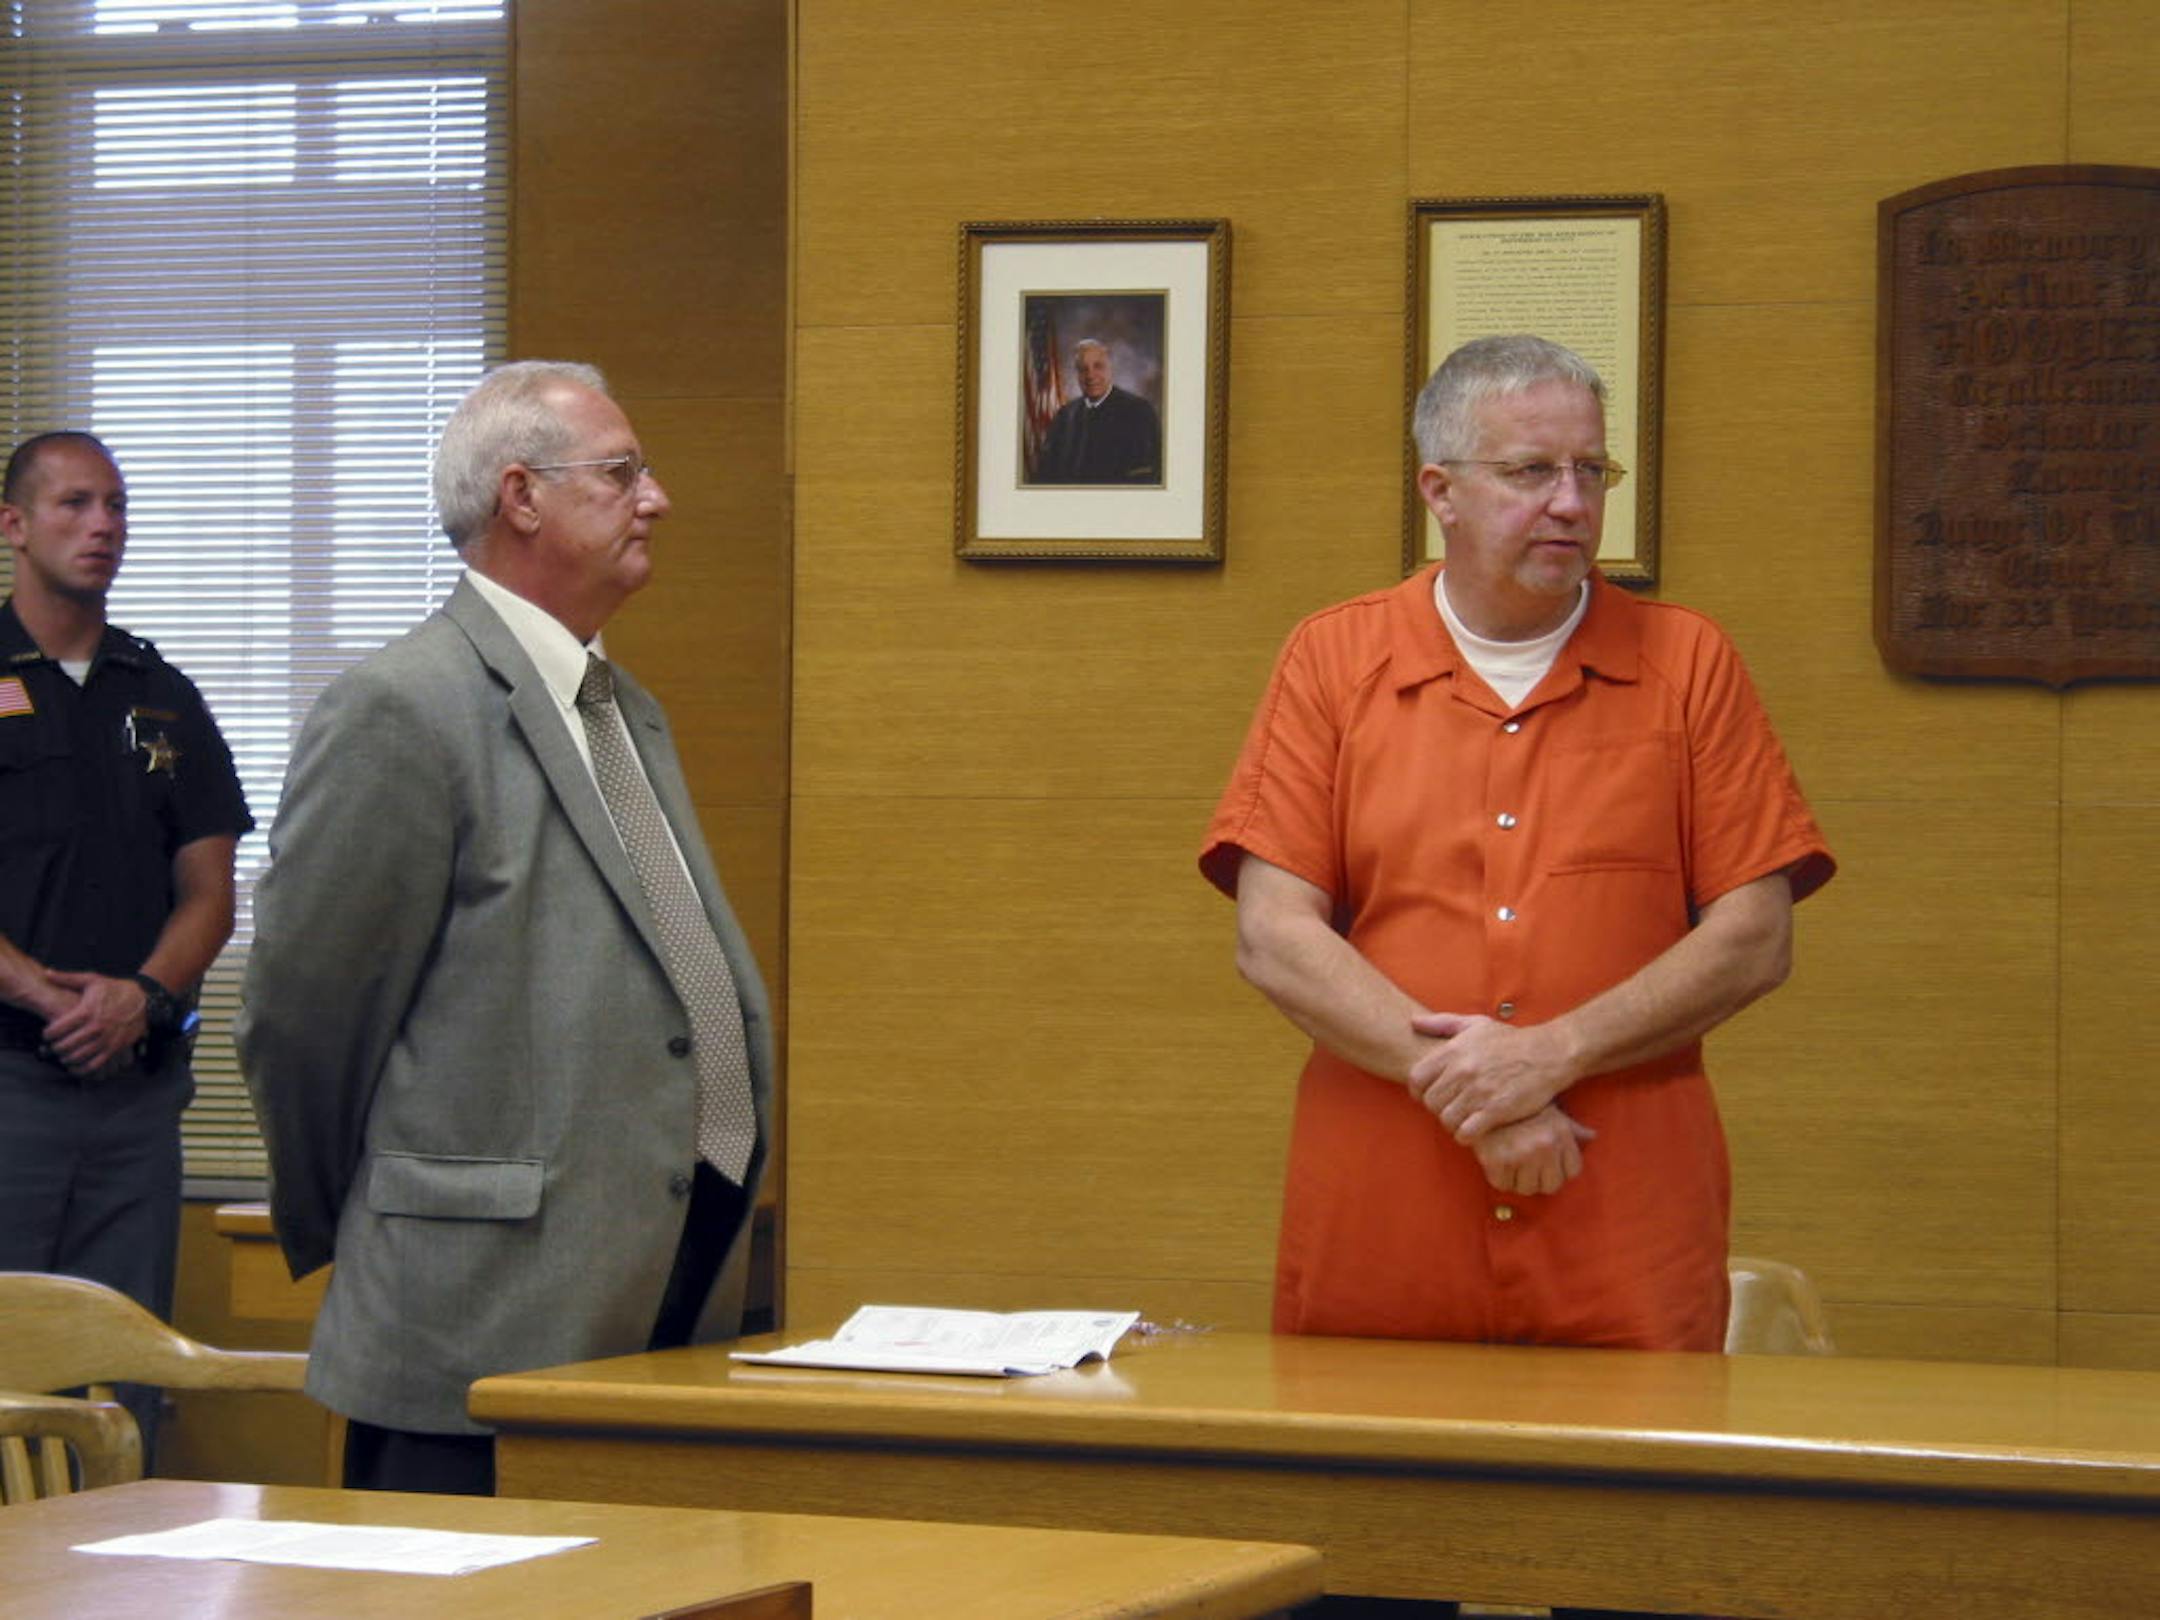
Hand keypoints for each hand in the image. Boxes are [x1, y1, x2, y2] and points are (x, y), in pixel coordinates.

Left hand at [41, 972, 148, 1077]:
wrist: (145, 1000)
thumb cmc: (115, 989)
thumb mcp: (92, 980)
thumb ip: (67, 978)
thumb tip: (46, 973)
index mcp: (87, 1011)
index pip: (57, 1029)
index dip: (47, 1034)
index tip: (47, 1034)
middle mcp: (96, 1027)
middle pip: (65, 1045)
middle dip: (55, 1047)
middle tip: (54, 1045)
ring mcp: (106, 1039)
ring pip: (78, 1056)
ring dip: (66, 1058)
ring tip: (63, 1055)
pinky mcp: (116, 1049)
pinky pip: (94, 1064)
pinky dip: (81, 1069)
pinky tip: (75, 1067)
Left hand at [1406, 1011, 1575, 1141]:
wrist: (1548, 1054)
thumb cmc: (1510, 1040)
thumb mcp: (1476, 1024)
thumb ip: (1442, 1023)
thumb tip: (1413, 1022)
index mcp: (1453, 1050)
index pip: (1416, 1079)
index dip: (1418, 1091)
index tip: (1429, 1095)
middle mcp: (1463, 1071)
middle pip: (1431, 1102)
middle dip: (1437, 1109)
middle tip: (1450, 1109)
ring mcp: (1479, 1092)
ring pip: (1446, 1119)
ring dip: (1452, 1123)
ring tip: (1463, 1120)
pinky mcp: (1496, 1111)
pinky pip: (1466, 1132)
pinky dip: (1466, 1135)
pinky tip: (1474, 1130)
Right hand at [1472, 1105, 1595, 1195]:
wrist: (1483, 1094)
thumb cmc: (1521, 1106)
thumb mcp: (1552, 1113)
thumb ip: (1573, 1129)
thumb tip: (1592, 1136)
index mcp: (1560, 1135)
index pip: (1572, 1172)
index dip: (1560, 1168)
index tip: (1548, 1162)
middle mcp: (1543, 1147)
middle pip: (1551, 1186)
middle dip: (1542, 1179)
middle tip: (1529, 1167)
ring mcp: (1519, 1155)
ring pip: (1527, 1189)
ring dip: (1520, 1181)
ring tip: (1513, 1163)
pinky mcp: (1495, 1160)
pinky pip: (1502, 1184)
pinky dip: (1500, 1177)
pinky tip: (1498, 1162)